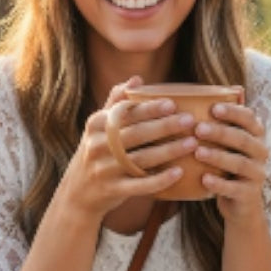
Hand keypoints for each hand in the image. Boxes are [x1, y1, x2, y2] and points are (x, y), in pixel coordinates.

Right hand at [62, 77, 198, 219]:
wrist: (78, 192)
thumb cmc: (97, 151)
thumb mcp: (99, 126)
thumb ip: (116, 102)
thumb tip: (137, 78)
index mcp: (96, 125)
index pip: (126, 113)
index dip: (150, 108)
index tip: (173, 103)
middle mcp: (98, 146)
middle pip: (136, 134)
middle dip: (165, 126)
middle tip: (190, 120)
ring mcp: (105, 170)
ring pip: (141, 159)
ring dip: (169, 151)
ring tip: (192, 143)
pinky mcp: (113, 190)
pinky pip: (140, 185)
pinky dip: (160, 180)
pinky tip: (179, 172)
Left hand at [193, 101, 268, 224]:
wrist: (240, 205)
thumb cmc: (227, 167)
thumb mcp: (226, 146)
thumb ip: (219, 126)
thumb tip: (197, 102)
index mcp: (256, 136)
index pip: (250, 119)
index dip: (234, 112)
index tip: (213, 108)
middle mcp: (261, 153)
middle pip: (243, 140)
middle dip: (221, 133)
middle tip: (198, 129)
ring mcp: (257, 174)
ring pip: (240, 163)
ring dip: (218, 156)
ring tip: (198, 152)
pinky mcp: (249, 194)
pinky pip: (235, 188)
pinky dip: (219, 184)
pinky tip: (204, 179)